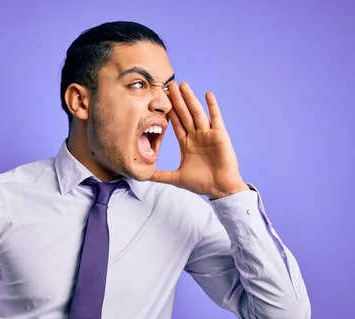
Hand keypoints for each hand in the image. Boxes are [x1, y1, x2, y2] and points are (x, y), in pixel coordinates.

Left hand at [150, 81, 249, 199]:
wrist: (220, 188)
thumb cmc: (201, 183)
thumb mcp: (176, 178)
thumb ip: (159, 175)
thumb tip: (143, 176)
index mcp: (186, 143)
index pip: (176, 123)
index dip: (169, 111)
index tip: (161, 99)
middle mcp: (196, 136)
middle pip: (184, 114)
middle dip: (177, 100)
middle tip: (169, 85)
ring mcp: (208, 134)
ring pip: (197, 112)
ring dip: (190, 99)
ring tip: (183, 85)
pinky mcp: (219, 135)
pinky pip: (215, 117)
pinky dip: (212, 106)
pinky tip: (207, 94)